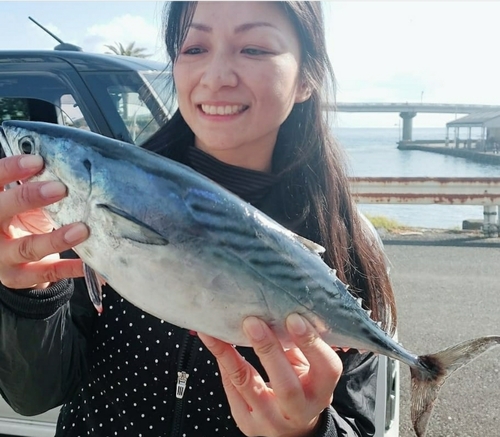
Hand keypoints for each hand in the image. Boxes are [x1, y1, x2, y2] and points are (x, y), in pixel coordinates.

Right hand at [0, 155, 88, 288]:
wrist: (10, 259)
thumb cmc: (19, 220)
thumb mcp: (20, 203)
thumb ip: (32, 187)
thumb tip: (64, 166)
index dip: (11, 170)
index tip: (37, 161)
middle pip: (1, 211)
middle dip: (29, 197)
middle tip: (60, 188)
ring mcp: (1, 257)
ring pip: (26, 248)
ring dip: (56, 239)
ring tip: (82, 229)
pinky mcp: (18, 277)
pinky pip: (47, 273)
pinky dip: (69, 268)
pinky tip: (87, 263)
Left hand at [198, 313, 342, 436]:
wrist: (291, 430)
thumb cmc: (302, 387)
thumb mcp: (309, 368)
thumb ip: (298, 345)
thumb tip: (281, 308)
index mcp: (321, 392)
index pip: (326, 368)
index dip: (311, 343)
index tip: (294, 318)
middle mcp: (299, 411)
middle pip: (286, 386)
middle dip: (268, 351)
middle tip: (252, 322)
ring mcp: (271, 421)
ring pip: (249, 386)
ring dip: (231, 355)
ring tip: (216, 331)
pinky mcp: (247, 423)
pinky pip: (231, 389)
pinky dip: (223, 362)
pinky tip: (213, 342)